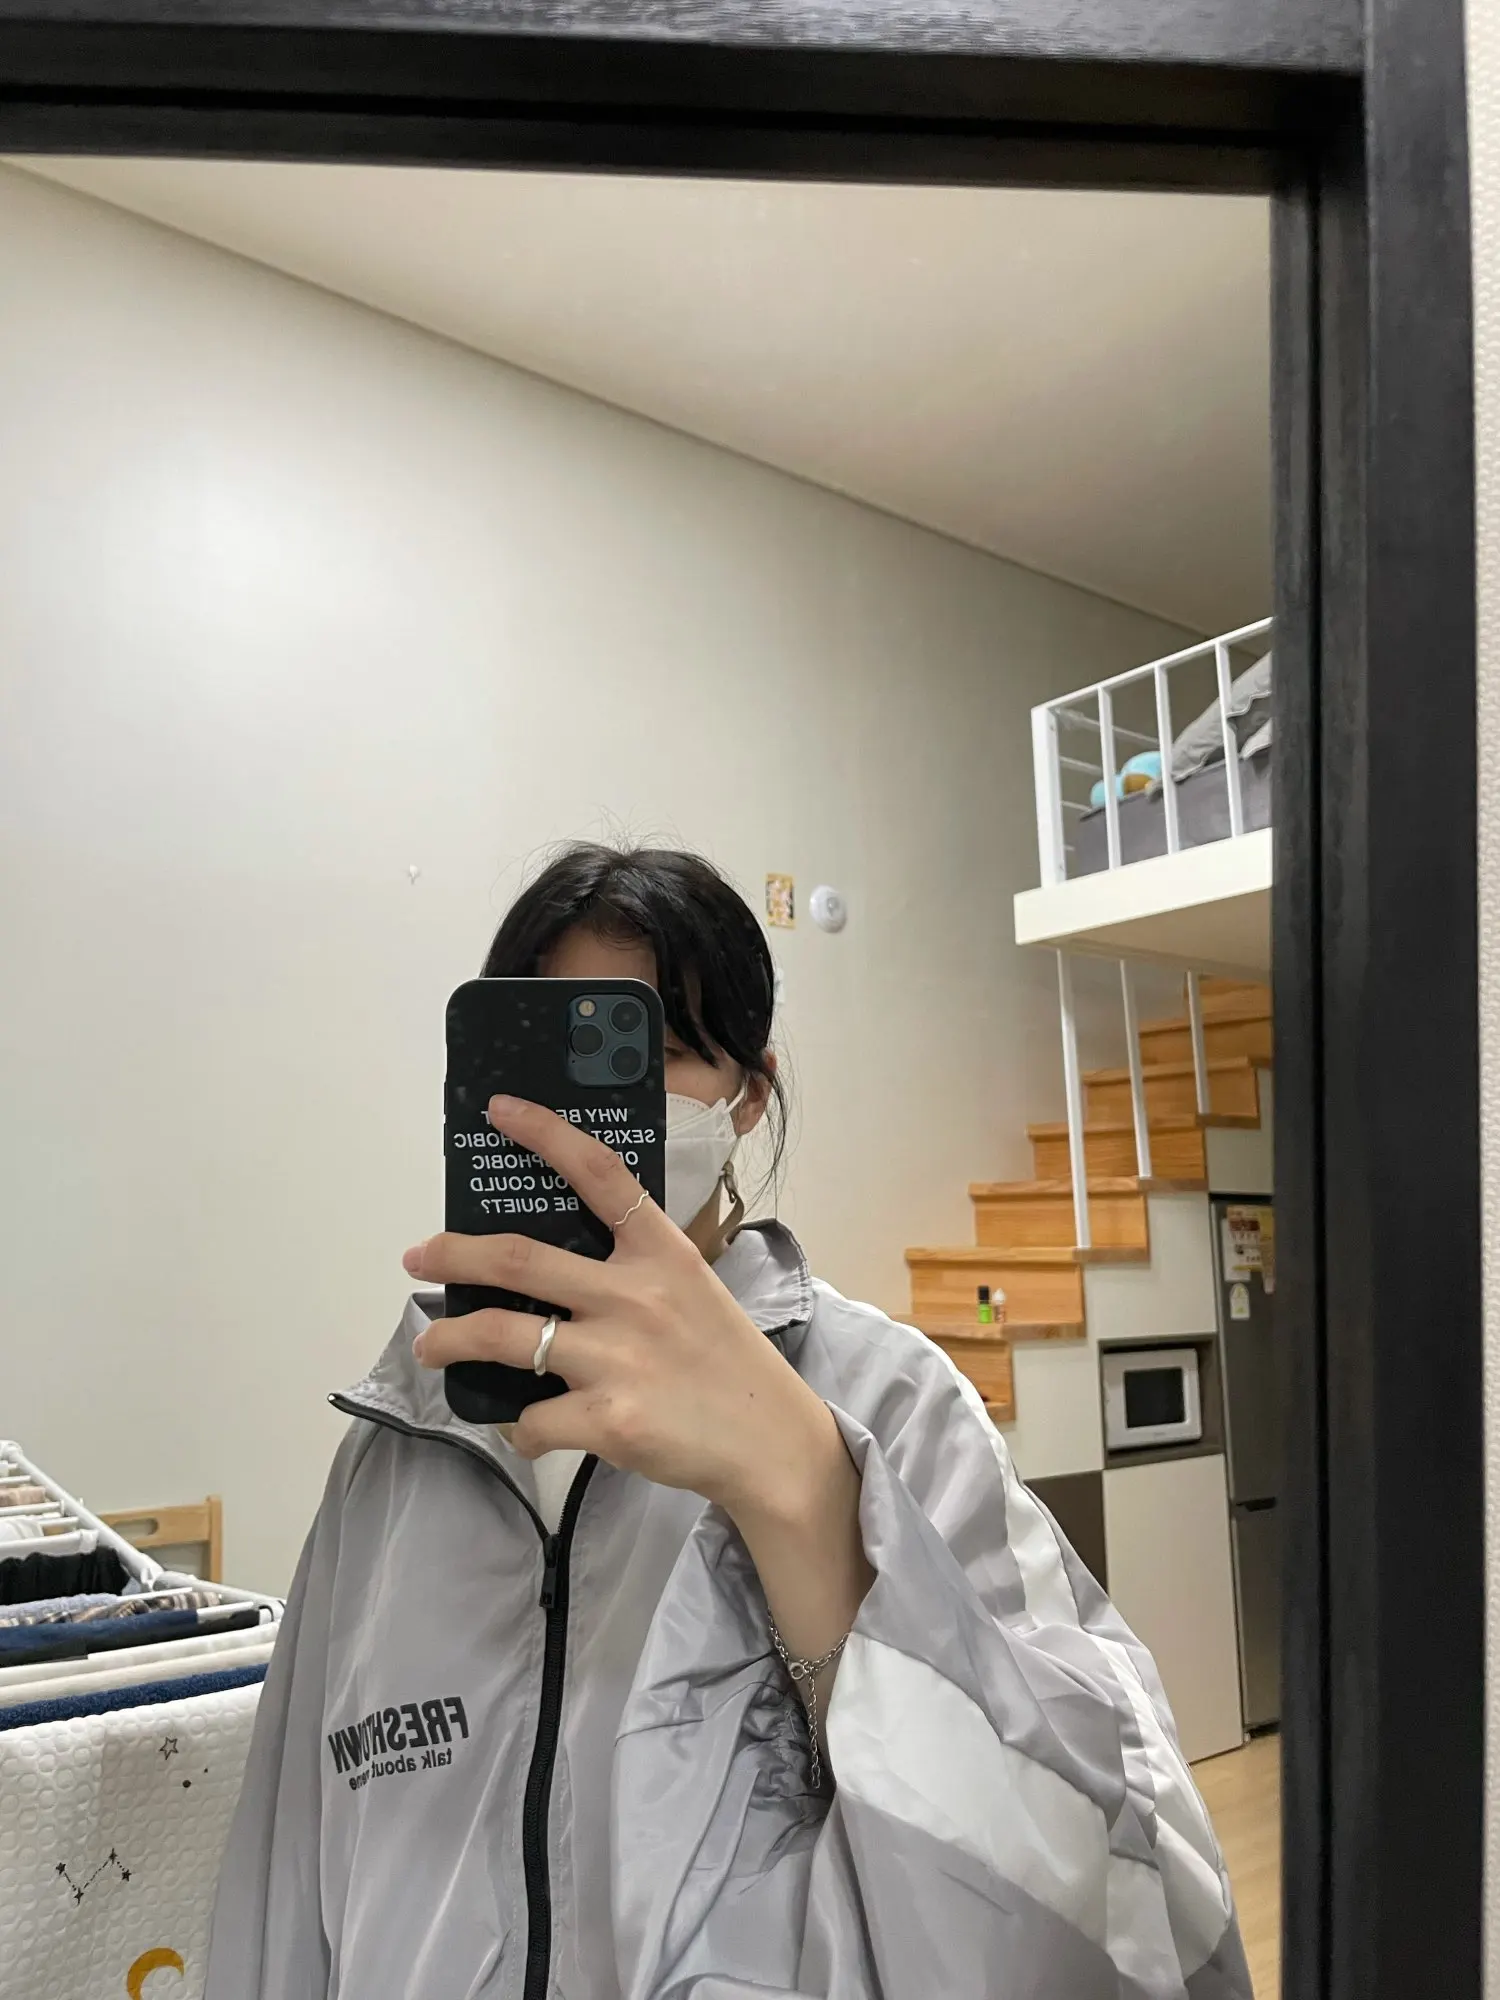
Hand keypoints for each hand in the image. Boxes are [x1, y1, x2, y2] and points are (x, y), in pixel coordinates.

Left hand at [405, 1095, 844, 1526]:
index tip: (500, 1111)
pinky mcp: (608, 1420)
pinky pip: (532, 1420)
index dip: (545, 1134)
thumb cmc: (724, 1360)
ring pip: (502, 1336)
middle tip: (418, 1255)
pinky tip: (529, 1430)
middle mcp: (635, 1296)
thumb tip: (550, 1268)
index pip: (599, 1173)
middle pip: (519, 1258)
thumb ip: (632, 1269)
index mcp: (661, 1252)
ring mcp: (618, 1358)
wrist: (770, 1441)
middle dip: (455, 1254)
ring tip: (431, 1346)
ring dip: (450, 1340)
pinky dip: (519, 1428)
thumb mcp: (691, 1289)